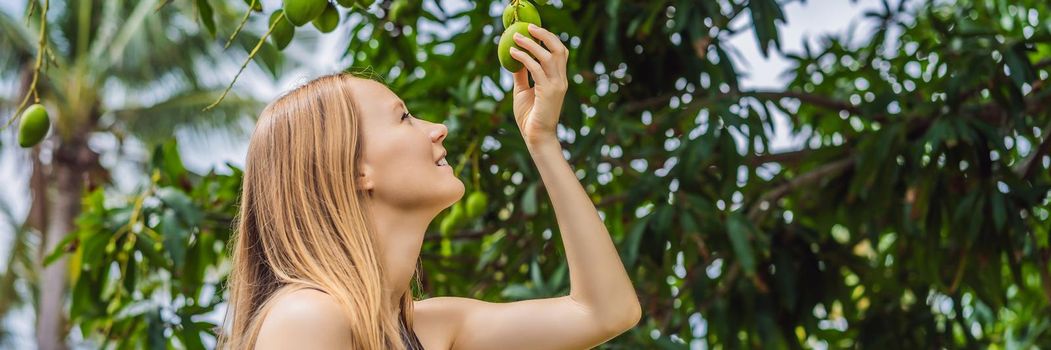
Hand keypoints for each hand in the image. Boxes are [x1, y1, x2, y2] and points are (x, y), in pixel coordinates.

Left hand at [509, 23, 568, 145]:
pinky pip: (535, 69)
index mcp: (558, 79)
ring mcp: (557, 85)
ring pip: (548, 56)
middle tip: (529, 27)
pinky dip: (523, 58)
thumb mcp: (522, 91)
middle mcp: (560, 80)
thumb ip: (521, 75)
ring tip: (516, 38)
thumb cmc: (530, 117)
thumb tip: (514, 58)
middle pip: (559, 49)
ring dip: (531, 44)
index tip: (533, 31)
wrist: (536, 137)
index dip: (549, 39)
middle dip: (545, 35)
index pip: (560, 53)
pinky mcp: (549, 92)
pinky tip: (513, 54)